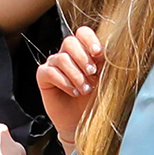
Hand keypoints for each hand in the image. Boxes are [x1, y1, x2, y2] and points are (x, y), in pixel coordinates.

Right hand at [36, 26, 103, 149]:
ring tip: (85, 89)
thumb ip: (104, 63)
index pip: (83, 33)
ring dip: (76, 74)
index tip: (98, 53)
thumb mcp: (104, 79)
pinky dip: (64, 82)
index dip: (89, 40)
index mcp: (83, 50)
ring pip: (61, 58)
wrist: (82, 122)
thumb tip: (110, 49)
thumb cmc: (94, 99)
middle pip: (69, 42)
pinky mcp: (43, 76)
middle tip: (92, 74)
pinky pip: (50, 72)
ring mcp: (54, 64)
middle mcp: (67, 54)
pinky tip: (74, 92)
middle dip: (83, 58)